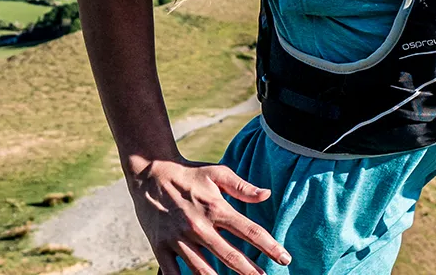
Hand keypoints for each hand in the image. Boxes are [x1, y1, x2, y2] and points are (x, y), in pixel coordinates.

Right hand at [126, 158, 290, 274]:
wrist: (149, 172)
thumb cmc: (189, 172)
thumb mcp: (218, 173)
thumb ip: (243, 187)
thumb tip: (267, 195)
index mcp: (216, 208)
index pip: (249, 231)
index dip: (270, 246)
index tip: (285, 258)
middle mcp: (198, 226)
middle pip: (230, 255)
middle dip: (251, 271)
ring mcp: (178, 238)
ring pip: (202, 269)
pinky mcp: (159, 246)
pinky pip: (172, 272)